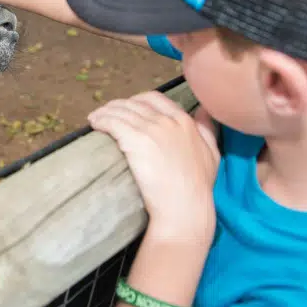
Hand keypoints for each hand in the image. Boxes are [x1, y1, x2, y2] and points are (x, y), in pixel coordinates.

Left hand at [87, 91, 220, 242]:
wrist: (184, 206)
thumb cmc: (198, 187)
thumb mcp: (212, 154)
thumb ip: (207, 130)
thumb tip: (204, 110)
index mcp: (184, 122)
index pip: (156, 99)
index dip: (138, 101)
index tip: (128, 108)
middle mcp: (167, 121)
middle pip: (135, 103)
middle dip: (119, 105)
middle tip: (108, 113)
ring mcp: (151, 129)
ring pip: (122, 111)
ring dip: (106, 112)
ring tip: (96, 118)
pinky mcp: (135, 139)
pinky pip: (112, 122)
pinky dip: (101, 119)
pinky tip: (94, 123)